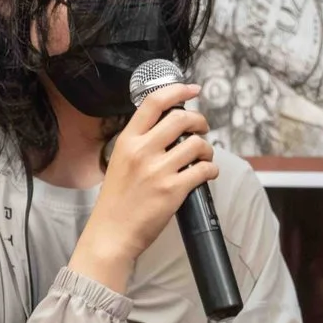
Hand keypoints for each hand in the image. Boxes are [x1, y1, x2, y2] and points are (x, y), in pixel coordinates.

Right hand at [70, 81, 216, 293]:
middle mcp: (142, 151)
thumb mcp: (119, 161)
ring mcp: (158, 170)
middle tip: (202, 129)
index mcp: (128, 140)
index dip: (178, 90)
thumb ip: (140, 143)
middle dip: (200, 121)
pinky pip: (204, 170)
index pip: (154, 102)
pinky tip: (207, 174)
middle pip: (182, 119)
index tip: (193, 89)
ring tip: (204, 157)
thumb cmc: (117, 201)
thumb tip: (169, 128)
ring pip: (197, 144)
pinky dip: (211, 170)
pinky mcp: (173, 190)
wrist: (111, 233)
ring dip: (207, 150)